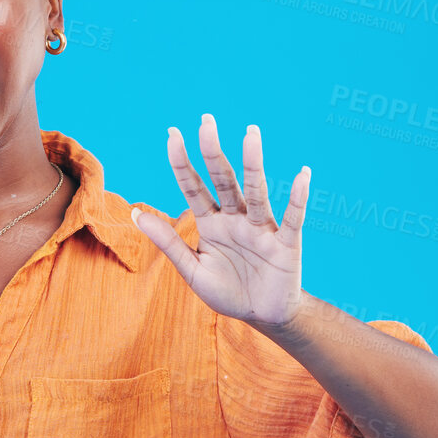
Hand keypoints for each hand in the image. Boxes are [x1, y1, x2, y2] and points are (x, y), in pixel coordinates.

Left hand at [130, 115, 307, 329]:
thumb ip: (168, 242)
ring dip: (253, 164)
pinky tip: (302, 175)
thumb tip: (136, 213)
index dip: (181, 162)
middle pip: (222, 180)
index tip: (172, 134)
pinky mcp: (286, 244)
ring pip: (256, 191)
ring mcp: (261, 229)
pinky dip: (298, 198)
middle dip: (213, 151)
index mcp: (211, 223)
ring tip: (251, 134)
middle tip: (205, 120)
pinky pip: (293, 218)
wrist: (261, 317)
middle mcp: (235, 218)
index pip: (192, 186)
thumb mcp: (191, 269)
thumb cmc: (227, 291)